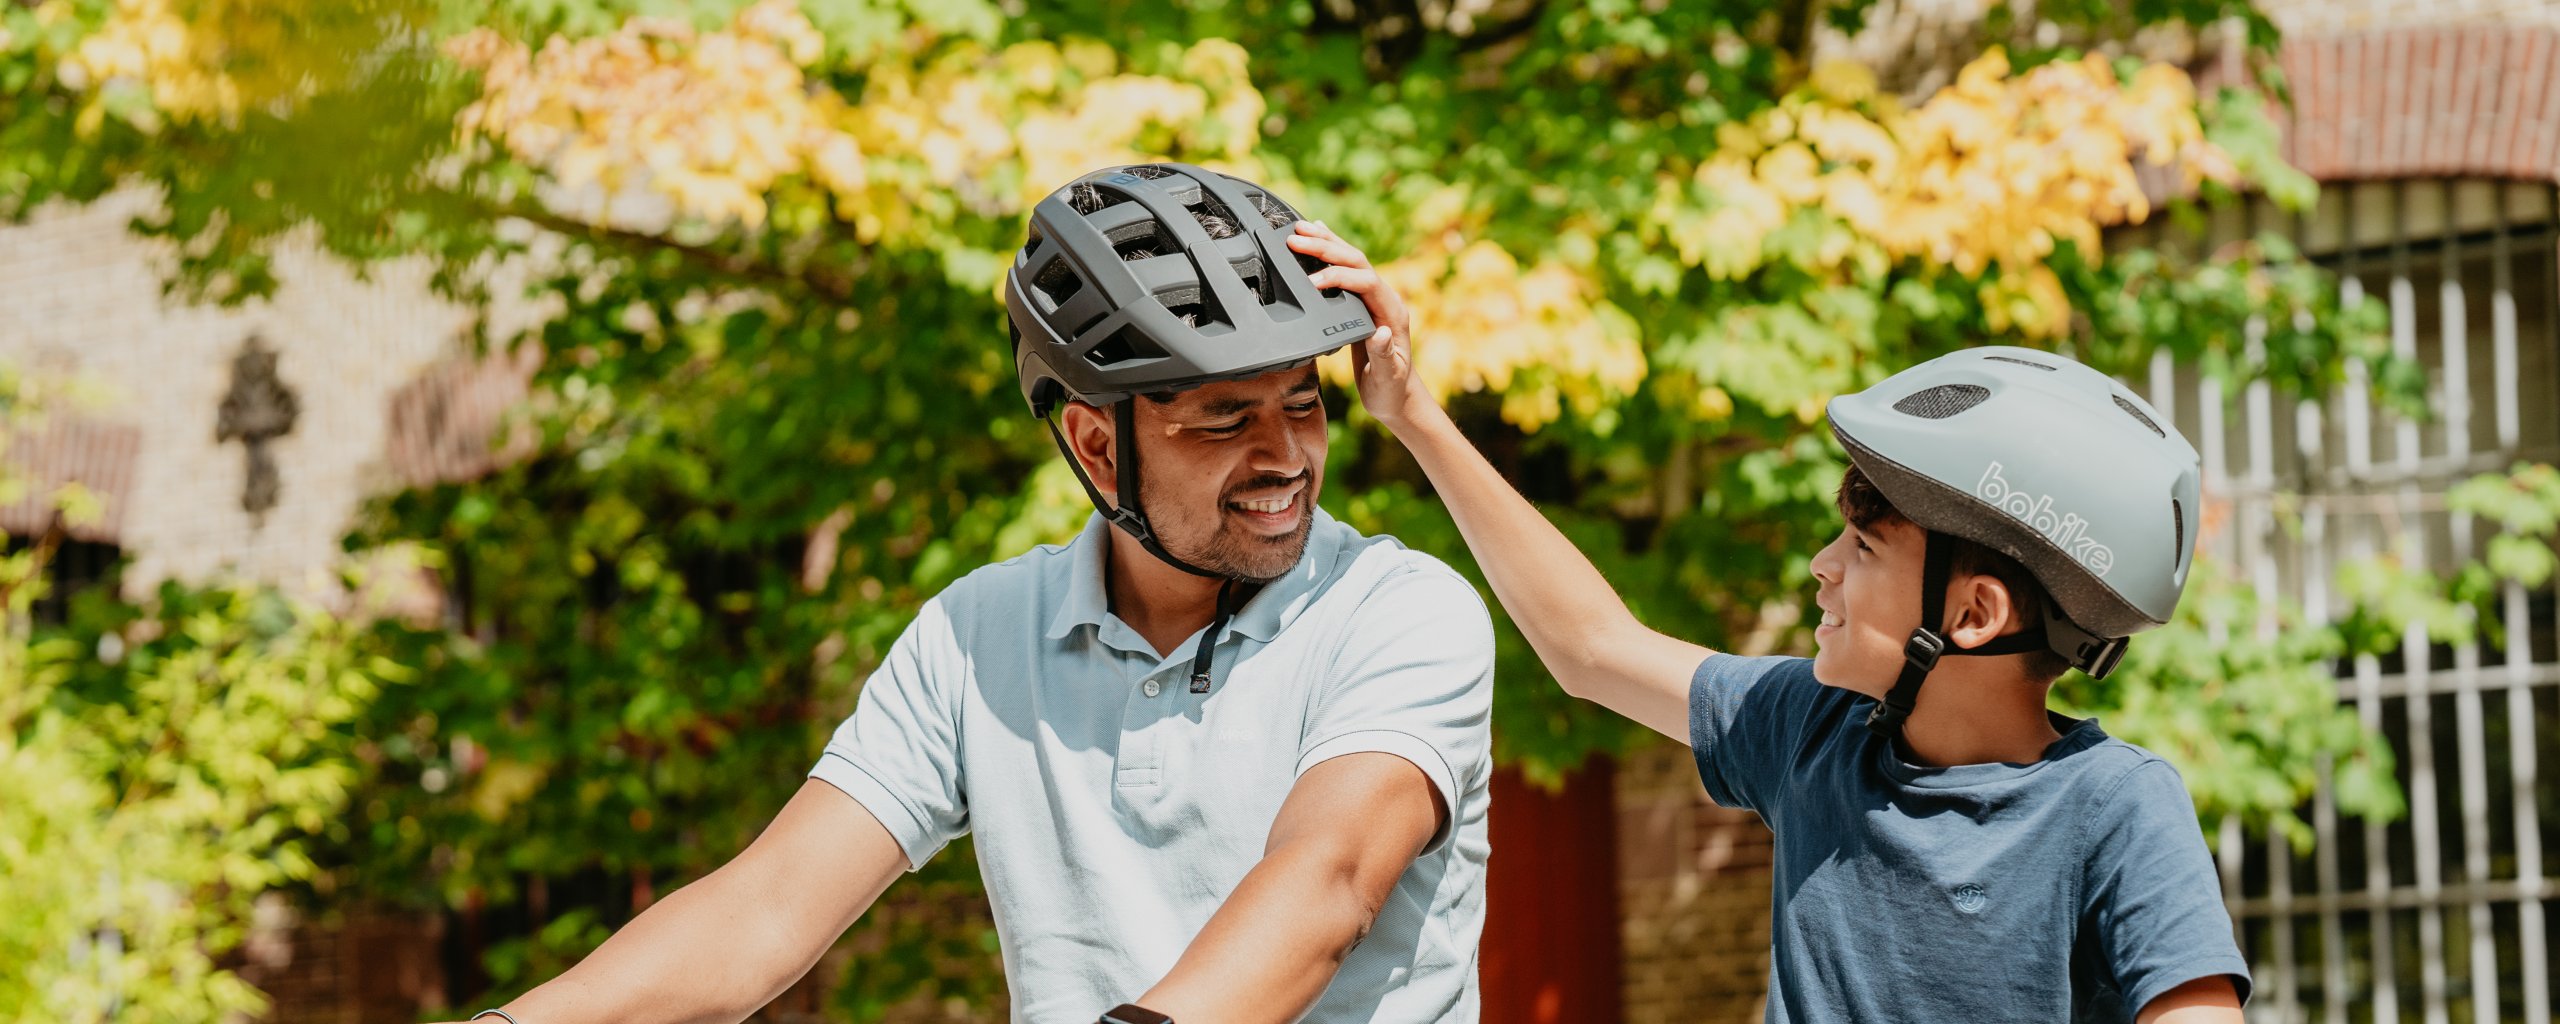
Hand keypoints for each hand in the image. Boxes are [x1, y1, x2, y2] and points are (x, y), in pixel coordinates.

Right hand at [1285, 221, 1432, 432]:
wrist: (1396, 395)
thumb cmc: (1391, 389)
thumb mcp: (1388, 377)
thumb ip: (1384, 355)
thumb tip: (1381, 332)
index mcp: (1392, 314)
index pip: (1367, 283)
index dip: (1340, 277)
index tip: (1313, 281)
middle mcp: (1385, 300)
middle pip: (1357, 262)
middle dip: (1327, 247)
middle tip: (1296, 238)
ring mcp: (1374, 299)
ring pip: (1351, 260)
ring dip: (1326, 242)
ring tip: (1300, 228)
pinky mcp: (1362, 302)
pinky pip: (1347, 269)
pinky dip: (1331, 252)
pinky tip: (1319, 236)